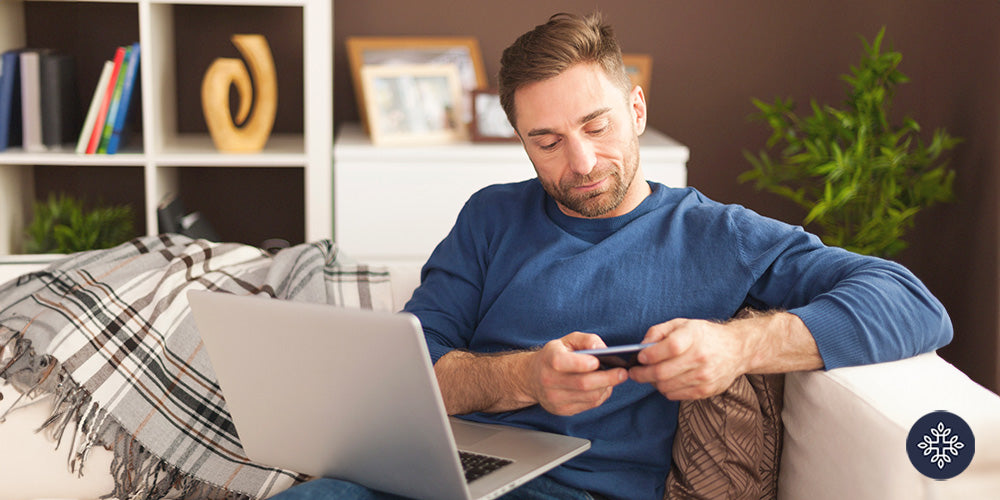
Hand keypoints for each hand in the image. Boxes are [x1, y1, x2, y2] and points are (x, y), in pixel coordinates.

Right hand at [523, 332, 628, 415]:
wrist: (532, 378)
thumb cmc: (554, 356)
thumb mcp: (566, 341)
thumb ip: (586, 340)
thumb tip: (603, 349)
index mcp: (548, 360)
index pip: (562, 363)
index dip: (582, 363)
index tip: (599, 361)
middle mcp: (549, 381)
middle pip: (583, 384)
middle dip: (607, 378)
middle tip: (622, 373)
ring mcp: (555, 398)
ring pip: (589, 397)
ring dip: (606, 387)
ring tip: (614, 378)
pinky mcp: (563, 410)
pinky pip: (589, 405)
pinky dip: (601, 396)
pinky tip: (604, 387)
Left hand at [628, 318, 749, 399]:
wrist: (737, 350)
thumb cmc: (704, 335)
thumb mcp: (682, 324)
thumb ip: (659, 331)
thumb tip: (642, 346)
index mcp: (694, 336)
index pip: (668, 348)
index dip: (650, 354)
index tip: (640, 357)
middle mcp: (700, 357)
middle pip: (662, 372)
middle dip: (642, 374)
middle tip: (634, 372)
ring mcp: (704, 376)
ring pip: (665, 386)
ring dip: (652, 383)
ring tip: (650, 375)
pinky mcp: (705, 391)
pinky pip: (675, 395)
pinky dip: (665, 390)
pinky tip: (665, 381)